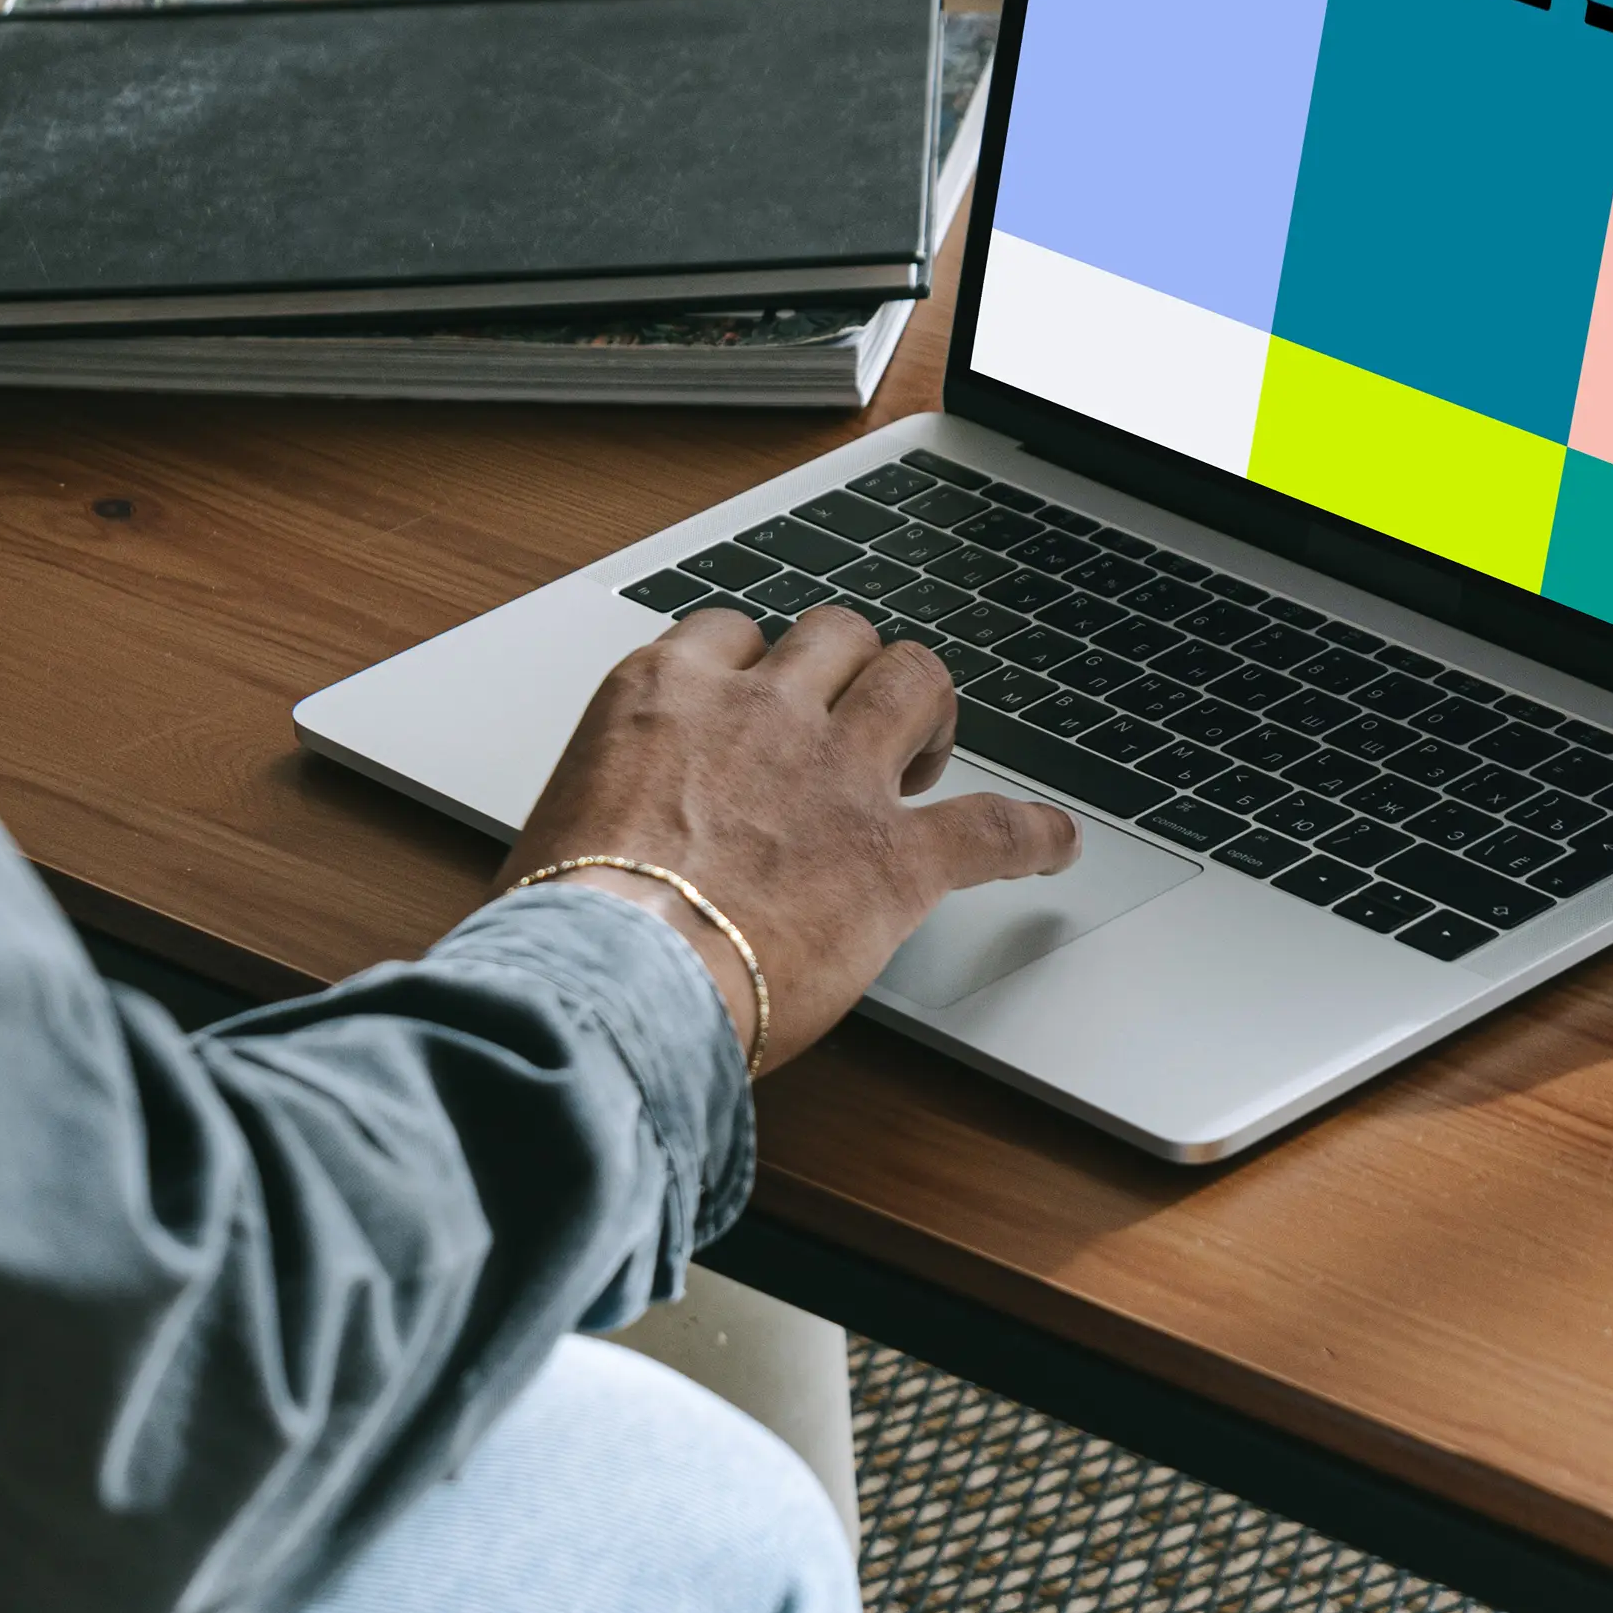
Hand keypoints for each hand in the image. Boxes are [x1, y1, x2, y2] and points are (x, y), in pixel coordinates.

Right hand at [491, 604, 1077, 1072]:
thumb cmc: (564, 926)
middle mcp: (759, 710)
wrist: (613, 978)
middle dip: (851, 668)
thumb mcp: (557, 831)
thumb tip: (601, 854)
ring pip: (914, 678)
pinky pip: (993, 826)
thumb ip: (605, 811)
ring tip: (926, 752)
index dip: (757, 666)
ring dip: (927, 707)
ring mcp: (835, 774)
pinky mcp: (893, 857)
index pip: (728, 634)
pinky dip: (1033, 834)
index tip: (759, 697)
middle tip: (851, 725)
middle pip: (835, 634)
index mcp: (665, 694)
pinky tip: (1055, 844)